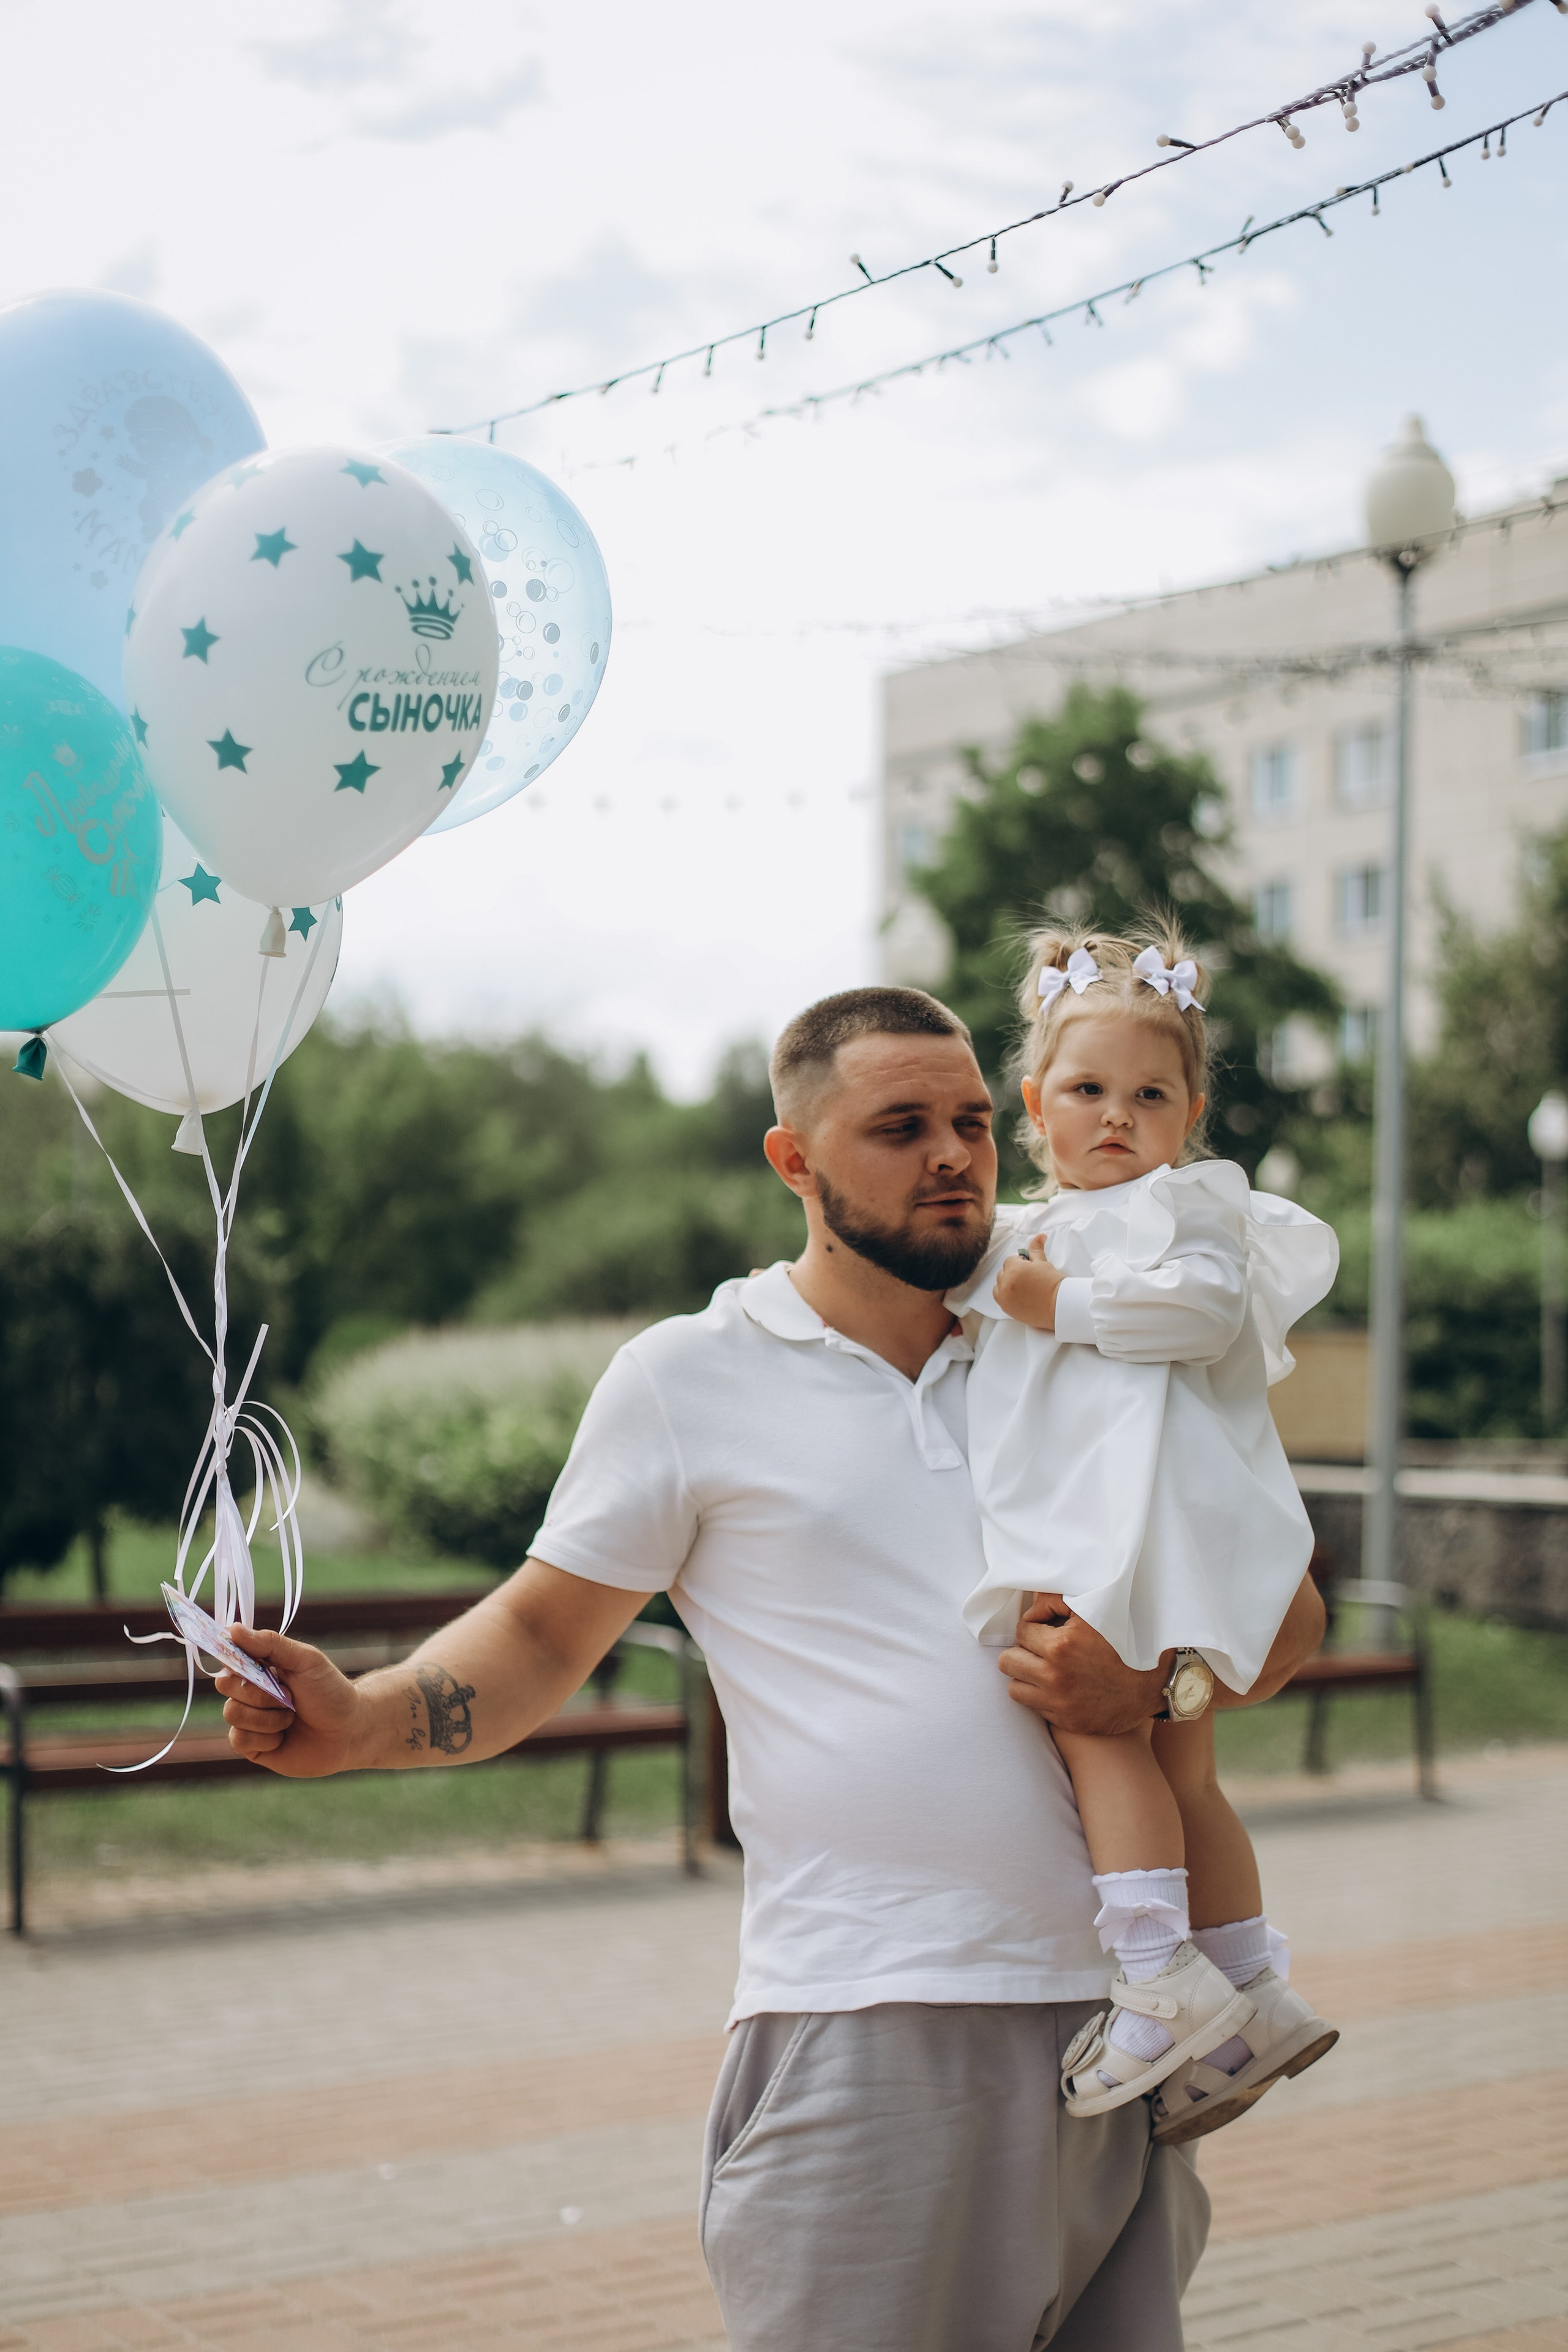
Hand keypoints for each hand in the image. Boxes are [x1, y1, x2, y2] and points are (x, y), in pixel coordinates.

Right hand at [215, 1626, 362, 1777]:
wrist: (350, 1732)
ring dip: (267, 1717)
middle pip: (226, 1685)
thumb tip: (232, 1628)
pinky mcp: (252, 1746)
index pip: (229, 1656)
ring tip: (291, 1717)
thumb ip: (270, 1644)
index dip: (233, 1658)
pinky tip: (284, 1737)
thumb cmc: (330, 1691)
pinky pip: (239, 1740)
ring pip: (232, 1713)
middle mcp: (250, 1691)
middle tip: (289, 1696)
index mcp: (260, 1666)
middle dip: (260, 1692)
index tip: (252, 1664)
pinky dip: (266, 1737)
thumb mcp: (305, 1660)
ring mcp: (249, 1719)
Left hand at [992, 1237, 1064, 1329]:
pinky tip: (1019, 1295)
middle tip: (1030, 1280)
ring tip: (1025, 1288)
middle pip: (1004, 1271)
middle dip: (1014, 1273)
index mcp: (1015, 1269)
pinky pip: (999, 1296)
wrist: (1059, 1306)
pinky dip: (1005, 1294)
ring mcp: (1004, 1297)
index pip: (1011, 1260)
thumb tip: (1040, 1236)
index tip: (1031, 1271)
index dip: (1022, 1264)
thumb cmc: (1053, 1284)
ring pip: (1000, 1283)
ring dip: (1008, 1283)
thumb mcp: (1043, 1263)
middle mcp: (1006, 1283)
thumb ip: (1036, 1249)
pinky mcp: (1006, 1308)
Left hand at [1000, 1594, 1170, 1733]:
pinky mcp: (1066, 1721)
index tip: (1048, 1627)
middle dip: (1022, 1651)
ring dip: (1026, 1676)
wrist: (1154, 1685)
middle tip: (1041, 1649)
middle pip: (1008, 1662)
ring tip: (1045, 1668)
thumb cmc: (1124, 1643)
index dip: (1034, 1625)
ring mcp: (1060, 1703)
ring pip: (1015, 1688)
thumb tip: (1033, 1598)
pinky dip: (1041, 1696)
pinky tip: (1059, 1687)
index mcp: (1060, 1646)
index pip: (1021, 1631)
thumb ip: (1058, 1600)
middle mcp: (1055, 1677)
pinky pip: (1034, 1708)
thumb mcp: (1095, 1612)